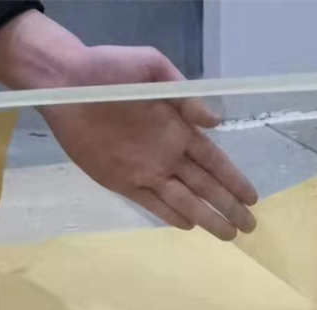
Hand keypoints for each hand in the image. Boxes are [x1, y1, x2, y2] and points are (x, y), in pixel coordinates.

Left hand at [41, 46, 257, 239]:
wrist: (64, 85)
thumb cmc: (107, 70)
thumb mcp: (152, 68)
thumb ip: (184, 95)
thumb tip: (214, 123)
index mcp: (177, 129)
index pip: (214, 161)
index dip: (234, 179)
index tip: (252, 198)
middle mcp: (167, 155)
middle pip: (206, 186)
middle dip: (229, 206)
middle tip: (249, 226)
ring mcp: (146, 171)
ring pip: (184, 200)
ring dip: (207, 218)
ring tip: (228, 235)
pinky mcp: (122, 182)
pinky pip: (152, 204)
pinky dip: (170, 216)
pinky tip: (190, 226)